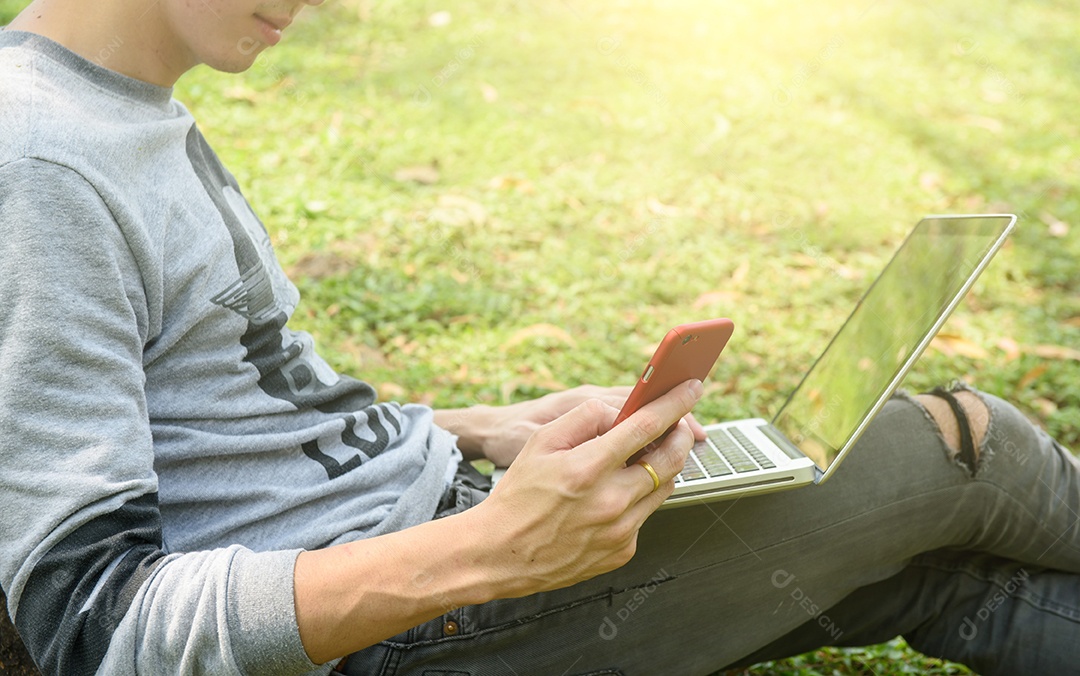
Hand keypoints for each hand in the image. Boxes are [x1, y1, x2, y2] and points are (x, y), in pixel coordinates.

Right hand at [461, 379, 703, 597]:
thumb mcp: (541, 442)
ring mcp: (620, 530)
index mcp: (588, 468)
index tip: (690, 390)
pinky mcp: (623, 550)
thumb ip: (586, 418)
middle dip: (681, 435)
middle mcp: (610, 501)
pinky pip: (645, 515)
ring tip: (640, 458)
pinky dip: (637, 499)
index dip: (674, 404)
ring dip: (660, 467)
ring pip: (664, 487)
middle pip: (670, 459)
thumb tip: (620, 413)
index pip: (647, 427)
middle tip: (677, 425)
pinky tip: (613, 496)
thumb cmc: (518, 497)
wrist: (501, 554)